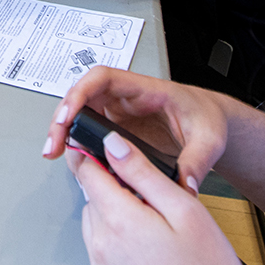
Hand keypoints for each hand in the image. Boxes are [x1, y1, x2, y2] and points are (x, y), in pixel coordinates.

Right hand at [45, 67, 228, 192]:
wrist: (211, 122)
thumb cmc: (207, 119)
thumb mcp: (209, 140)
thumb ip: (197, 161)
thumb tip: (184, 186)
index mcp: (146, 90)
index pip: (104, 78)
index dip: (81, 93)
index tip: (69, 115)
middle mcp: (127, 96)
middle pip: (83, 94)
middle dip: (63, 117)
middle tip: (53, 144)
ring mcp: (119, 111)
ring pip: (80, 109)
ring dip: (63, 128)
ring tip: (54, 152)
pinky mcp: (117, 127)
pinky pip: (88, 126)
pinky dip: (75, 140)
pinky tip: (70, 157)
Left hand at [71, 136, 264, 264]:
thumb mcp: (184, 210)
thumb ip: (143, 173)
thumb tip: (113, 145)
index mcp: (116, 220)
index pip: (85, 172)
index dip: (92, 152)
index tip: (103, 144)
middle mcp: (100, 245)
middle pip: (92, 198)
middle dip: (113, 185)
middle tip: (152, 190)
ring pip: (98, 224)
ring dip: (117, 213)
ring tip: (159, 223)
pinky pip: (105, 250)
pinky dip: (120, 240)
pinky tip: (155, 250)